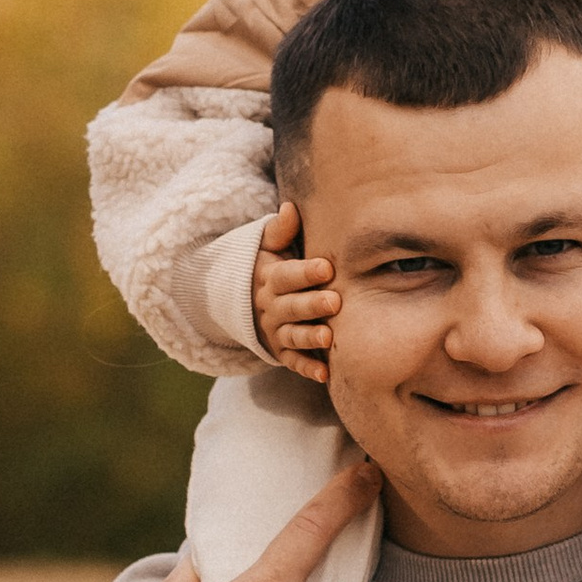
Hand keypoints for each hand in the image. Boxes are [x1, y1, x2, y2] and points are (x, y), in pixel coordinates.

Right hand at [251, 200, 338, 385]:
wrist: (246, 302)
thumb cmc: (272, 268)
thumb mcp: (268, 247)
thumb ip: (280, 230)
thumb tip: (290, 207)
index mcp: (270, 278)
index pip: (286, 275)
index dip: (305, 272)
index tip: (327, 267)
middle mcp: (271, 307)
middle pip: (291, 306)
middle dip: (312, 304)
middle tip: (335, 301)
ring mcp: (276, 331)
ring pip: (292, 335)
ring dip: (309, 337)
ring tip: (328, 337)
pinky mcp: (281, 352)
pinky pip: (293, 362)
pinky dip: (308, 369)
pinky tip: (325, 374)